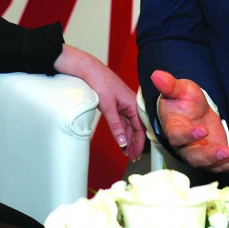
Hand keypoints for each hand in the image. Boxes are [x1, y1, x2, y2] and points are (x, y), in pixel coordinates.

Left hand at [54, 45, 145, 159]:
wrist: (88, 69)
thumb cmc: (100, 82)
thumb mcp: (108, 106)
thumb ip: (116, 125)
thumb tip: (123, 143)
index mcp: (133, 103)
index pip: (141, 128)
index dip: (139, 142)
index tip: (135, 154)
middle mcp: (131, 104)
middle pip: (137, 128)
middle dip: (135, 143)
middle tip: (131, 157)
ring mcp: (124, 104)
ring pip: (129, 125)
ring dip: (128, 138)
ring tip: (127, 152)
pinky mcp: (116, 104)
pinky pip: (122, 121)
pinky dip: (122, 131)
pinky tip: (121, 140)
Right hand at [152, 70, 228, 172]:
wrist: (190, 111)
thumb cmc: (181, 101)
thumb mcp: (177, 89)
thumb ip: (169, 85)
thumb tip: (156, 74)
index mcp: (174, 131)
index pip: (178, 137)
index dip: (189, 136)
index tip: (201, 130)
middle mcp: (187, 147)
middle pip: (197, 158)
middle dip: (211, 157)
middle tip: (225, 152)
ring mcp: (203, 154)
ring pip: (216, 165)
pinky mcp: (217, 156)